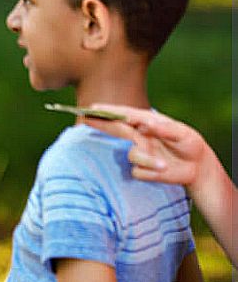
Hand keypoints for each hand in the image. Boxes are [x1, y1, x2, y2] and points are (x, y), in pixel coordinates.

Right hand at [87, 104, 213, 187]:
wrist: (197, 167)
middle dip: (101, 124)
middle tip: (84, 118)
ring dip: (148, 161)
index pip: (125, 115)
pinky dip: (152, 172)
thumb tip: (148, 123)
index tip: (94, 108)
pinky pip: (139, 171)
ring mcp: (140, 152)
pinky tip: (164, 171)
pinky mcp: (142, 169)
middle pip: (116, 129)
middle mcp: (139, 136)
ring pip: (133, 155)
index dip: (109, 111)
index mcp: (147, 123)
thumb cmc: (189, 144)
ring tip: (165, 165)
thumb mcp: (183, 133)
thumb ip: (165, 128)